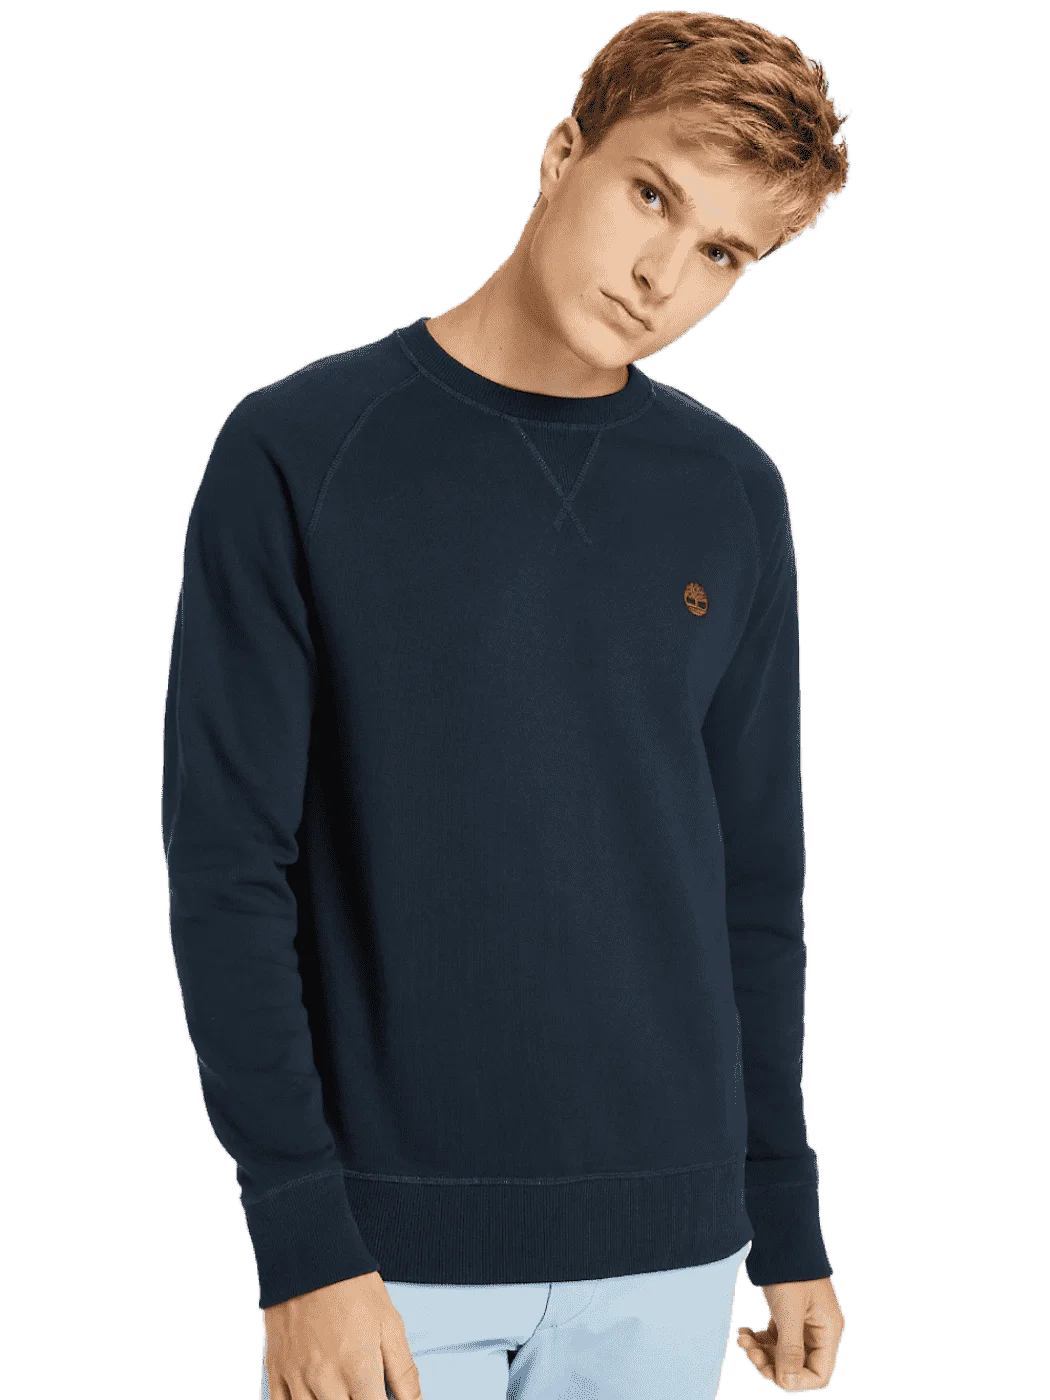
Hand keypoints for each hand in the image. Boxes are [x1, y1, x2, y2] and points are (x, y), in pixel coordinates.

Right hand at [263, 1270, 421, 1398]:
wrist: (310, 1255)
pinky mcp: (276, 1370)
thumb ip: (404, 1373)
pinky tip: (313, 1397)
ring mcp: (296, 1377)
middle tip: (362, 1392)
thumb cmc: (354, 1288)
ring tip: (341, 1392)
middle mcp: (325, 1379)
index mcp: (358, 1368)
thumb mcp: (390, 1324)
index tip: (380, 1398)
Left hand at [737, 1275, 843, 1391]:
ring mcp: (801, 1324)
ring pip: (782, 1355)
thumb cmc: (790, 1270)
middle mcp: (817, 1331)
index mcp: (827, 1331)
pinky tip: (744, 1330)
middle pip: (797, 1367)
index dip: (795, 1380)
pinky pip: (774, 1340)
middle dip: (771, 1364)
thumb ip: (790, 1349)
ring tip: (742, 1337)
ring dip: (760, 1352)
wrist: (780, 1234)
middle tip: (749, 1351)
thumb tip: (787, 1382)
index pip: (817, 1374)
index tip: (771, 1370)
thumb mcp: (789, 1311)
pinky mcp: (786, 1316)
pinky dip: (758, 1340)